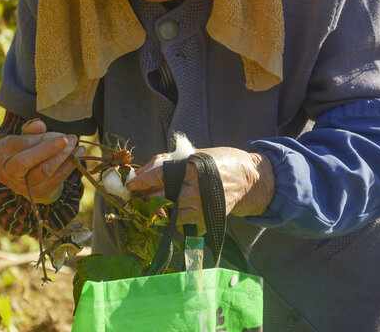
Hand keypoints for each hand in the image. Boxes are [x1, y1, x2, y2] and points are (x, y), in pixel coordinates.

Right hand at [0, 119, 84, 203]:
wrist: (29, 179)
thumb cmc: (26, 152)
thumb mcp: (23, 138)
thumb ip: (30, 129)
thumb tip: (39, 125)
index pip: (19, 144)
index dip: (40, 138)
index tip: (59, 134)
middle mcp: (6, 173)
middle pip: (25, 162)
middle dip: (49, 148)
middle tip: (69, 138)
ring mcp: (22, 186)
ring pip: (44, 170)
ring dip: (64, 155)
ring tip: (75, 143)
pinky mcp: (40, 193)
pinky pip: (57, 178)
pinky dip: (71, 165)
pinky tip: (79, 153)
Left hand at [127, 147, 274, 230]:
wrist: (248, 181)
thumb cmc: (220, 163)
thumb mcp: (194, 154)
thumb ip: (166, 161)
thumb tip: (140, 172)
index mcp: (191, 169)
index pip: (158, 176)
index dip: (141, 181)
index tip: (130, 185)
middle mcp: (194, 190)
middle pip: (158, 198)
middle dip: (144, 197)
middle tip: (137, 196)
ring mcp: (199, 209)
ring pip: (165, 215)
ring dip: (155, 210)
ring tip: (151, 204)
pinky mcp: (203, 222)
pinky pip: (179, 225)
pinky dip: (171, 219)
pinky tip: (171, 212)